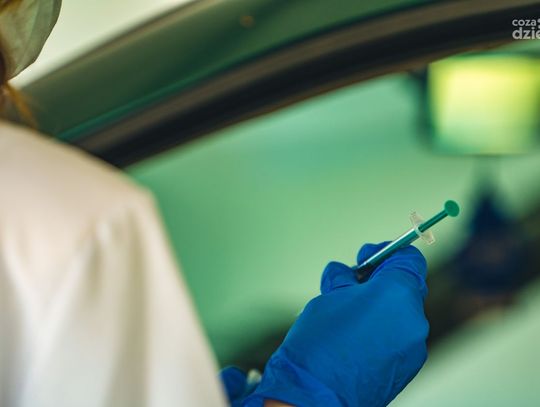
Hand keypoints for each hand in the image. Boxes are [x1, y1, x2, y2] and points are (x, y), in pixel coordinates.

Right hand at [244, 243, 428, 406]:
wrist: (317, 396)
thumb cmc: (320, 343)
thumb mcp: (328, 296)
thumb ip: (345, 278)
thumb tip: (346, 274)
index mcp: (397, 293)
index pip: (408, 259)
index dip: (386, 254)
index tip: (367, 258)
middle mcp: (414, 318)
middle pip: (406, 286)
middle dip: (380, 282)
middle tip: (353, 285)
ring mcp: (414, 346)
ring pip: (402, 313)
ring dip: (381, 308)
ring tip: (352, 315)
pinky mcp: (409, 366)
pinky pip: (400, 336)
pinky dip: (384, 330)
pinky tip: (358, 338)